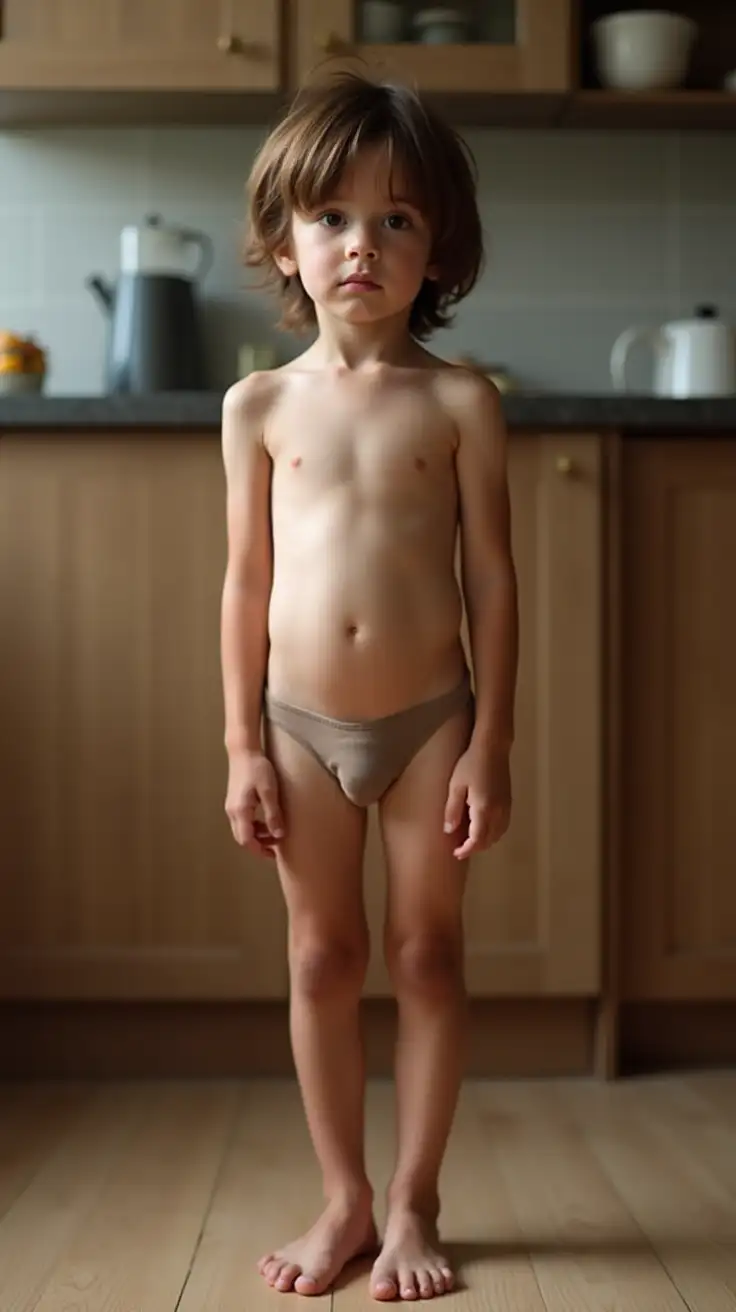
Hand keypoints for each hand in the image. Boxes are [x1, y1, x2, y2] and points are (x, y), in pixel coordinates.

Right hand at [225, 749, 283, 858]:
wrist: (243, 751)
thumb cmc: (257, 768)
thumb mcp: (269, 791)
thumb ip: (273, 814)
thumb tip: (278, 835)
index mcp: (240, 811)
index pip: (246, 840)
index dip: (259, 850)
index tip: (274, 853)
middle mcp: (232, 812)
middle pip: (242, 838)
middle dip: (259, 845)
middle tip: (277, 844)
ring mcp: (232, 807)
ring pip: (242, 830)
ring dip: (257, 835)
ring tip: (275, 832)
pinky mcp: (235, 802)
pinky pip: (243, 821)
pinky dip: (254, 826)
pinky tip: (266, 820)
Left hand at [443, 743, 510, 859]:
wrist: (492, 747)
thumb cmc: (470, 764)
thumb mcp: (455, 786)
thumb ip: (452, 810)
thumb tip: (449, 831)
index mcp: (484, 809)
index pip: (477, 839)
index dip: (467, 850)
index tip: (456, 853)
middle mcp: (498, 812)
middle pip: (489, 840)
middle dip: (475, 848)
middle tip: (460, 848)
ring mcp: (506, 807)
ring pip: (498, 835)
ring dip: (485, 841)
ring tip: (470, 839)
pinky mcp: (509, 802)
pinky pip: (503, 826)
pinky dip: (494, 833)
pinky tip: (484, 828)